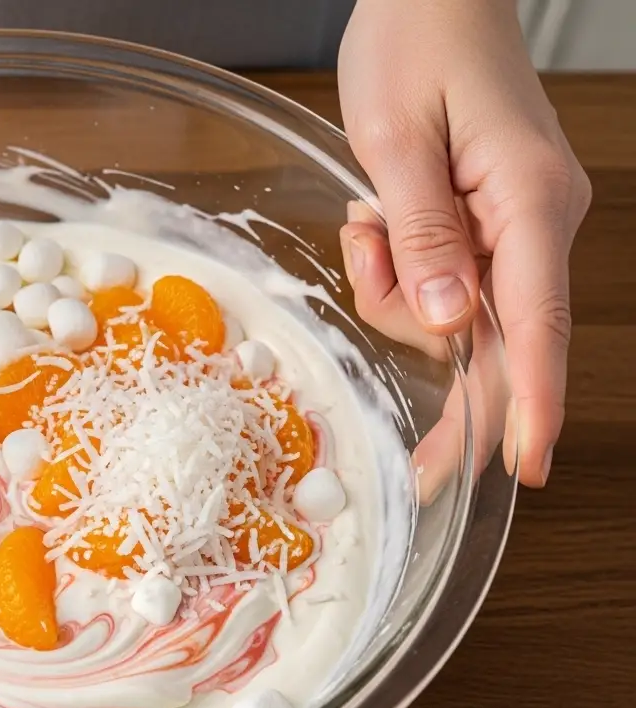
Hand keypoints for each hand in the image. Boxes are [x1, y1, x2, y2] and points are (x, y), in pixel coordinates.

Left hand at [338, 0, 590, 486]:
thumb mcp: (395, 141)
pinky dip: (402, 273)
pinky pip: (447, 282)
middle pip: (497, 338)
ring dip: (395, 294)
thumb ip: (421, 236)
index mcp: (526, 201)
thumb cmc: (415, 43)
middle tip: (404, 402)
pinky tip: (377, 224)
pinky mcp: (490, 222)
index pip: (535, 323)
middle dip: (441, 376)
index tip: (522, 466)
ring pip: (457, 316)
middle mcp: (536, 221)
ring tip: (366, 221)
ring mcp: (517, 223)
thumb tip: (447, 324)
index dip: (527, 402)